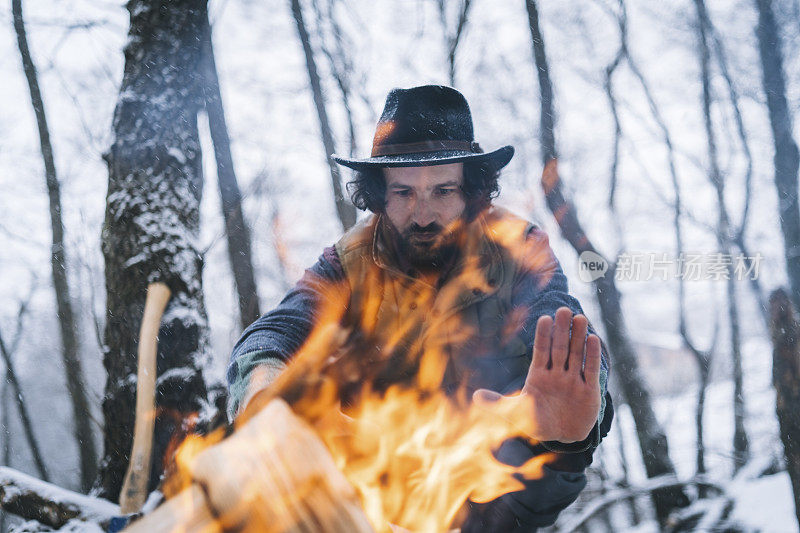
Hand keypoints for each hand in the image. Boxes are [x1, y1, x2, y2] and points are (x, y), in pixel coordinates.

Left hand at [474, 306, 601, 442]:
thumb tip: (475, 396)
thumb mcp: (514, 413)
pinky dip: (591, 356)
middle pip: (560, 348)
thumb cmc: (536, 421)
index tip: (544, 318)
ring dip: (578, 337)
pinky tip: (593, 339)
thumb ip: (497, 404)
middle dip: (561, 330)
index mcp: (538, 375)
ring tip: (580, 318)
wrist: (560, 437)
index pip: (541, 351)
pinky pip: (590, 370)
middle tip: (563, 310)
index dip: (543, 336)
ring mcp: (573, 380)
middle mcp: (557, 374)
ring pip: (576, 355)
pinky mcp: (589, 391)